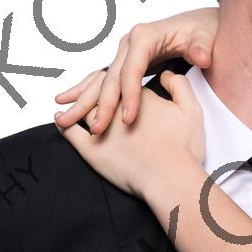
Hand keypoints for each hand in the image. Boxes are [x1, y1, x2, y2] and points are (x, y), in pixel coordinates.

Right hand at [53, 6, 221, 132]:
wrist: (200, 24)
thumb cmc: (203, 31)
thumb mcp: (206, 38)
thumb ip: (202, 48)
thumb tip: (200, 57)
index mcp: (146, 36)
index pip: (132, 70)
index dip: (129, 96)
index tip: (128, 119)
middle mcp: (130, 43)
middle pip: (112, 77)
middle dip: (104, 105)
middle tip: (98, 129)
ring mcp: (126, 52)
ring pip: (103, 80)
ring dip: (87, 101)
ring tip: (69, 120)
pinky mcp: (127, 62)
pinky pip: (106, 80)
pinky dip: (89, 92)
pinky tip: (71, 104)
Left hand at [57, 70, 206, 201]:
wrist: (171, 178)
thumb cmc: (184, 149)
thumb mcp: (191, 110)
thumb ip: (179, 86)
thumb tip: (166, 73)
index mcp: (138, 95)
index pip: (122, 80)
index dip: (117, 81)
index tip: (114, 82)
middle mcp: (115, 107)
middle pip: (98, 90)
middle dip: (91, 86)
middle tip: (84, 87)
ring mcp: (101, 128)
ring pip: (82, 108)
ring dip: (73, 104)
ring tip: (66, 102)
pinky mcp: (91, 150)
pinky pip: (70, 133)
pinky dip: (63, 124)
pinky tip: (60, 120)